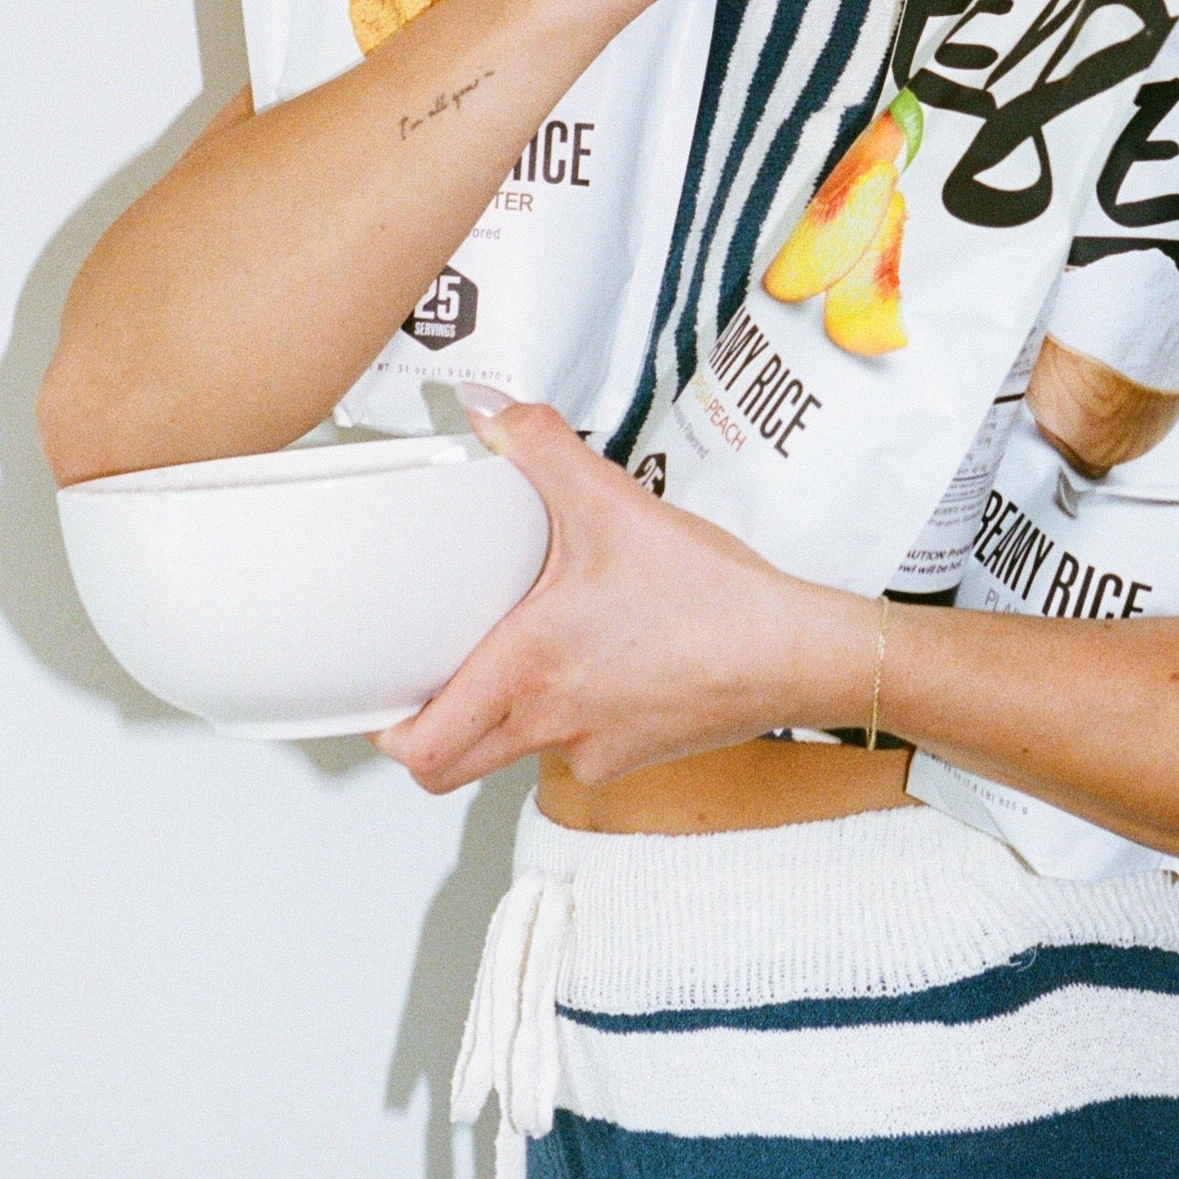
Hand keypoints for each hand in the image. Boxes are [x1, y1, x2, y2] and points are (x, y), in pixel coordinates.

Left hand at [372, 402, 869, 793]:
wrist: (796, 652)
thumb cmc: (712, 598)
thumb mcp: (614, 503)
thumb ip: (541, 446)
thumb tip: (487, 410)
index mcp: (527, 674)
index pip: (420, 748)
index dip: (386, 728)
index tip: (381, 691)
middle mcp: (551, 728)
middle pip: (451, 768)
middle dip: (428, 730)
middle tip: (429, 675)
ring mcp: (594, 752)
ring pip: (513, 752)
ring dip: (502, 712)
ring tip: (523, 644)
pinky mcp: (634, 756)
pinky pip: (574, 746)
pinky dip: (569, 710)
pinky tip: (599, 656)